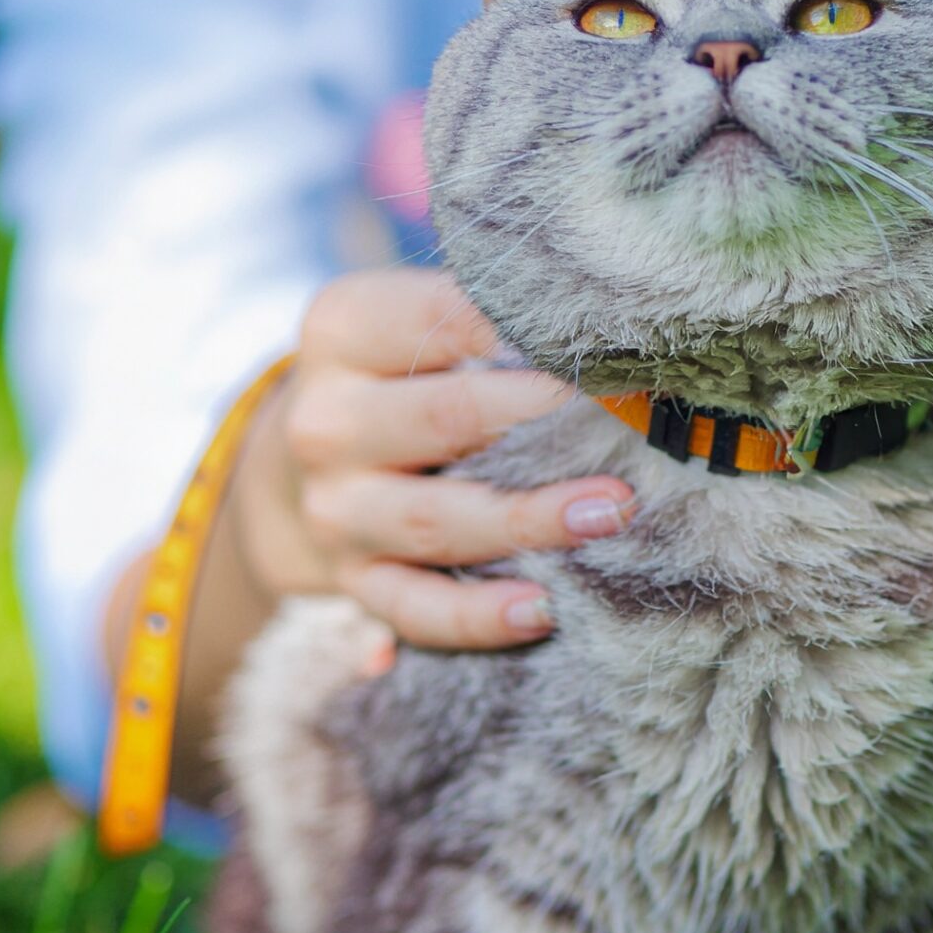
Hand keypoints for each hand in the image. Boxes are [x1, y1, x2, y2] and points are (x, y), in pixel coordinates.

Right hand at [250, 269, 634, 650]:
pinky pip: (417, 607)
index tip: (605, 340)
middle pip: (444, 419)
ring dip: (528, 521)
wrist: (306, 461)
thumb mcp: (417, 319)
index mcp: (342, 328)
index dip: (526, 328)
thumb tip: (612, 320)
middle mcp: (326, 419)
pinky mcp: (352, 579)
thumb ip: (490, 315)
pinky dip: (478, 617)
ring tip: (610, 514)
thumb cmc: (403, 372)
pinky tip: (543, 611)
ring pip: (436, 521)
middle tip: (627, 425)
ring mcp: (335, 508)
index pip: (440, 318)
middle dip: (539, 421)